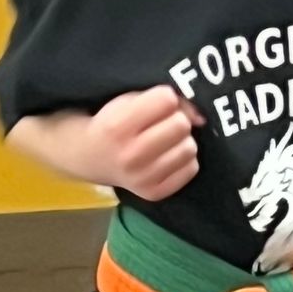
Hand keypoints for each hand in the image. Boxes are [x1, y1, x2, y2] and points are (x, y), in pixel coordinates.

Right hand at [85, 85, 201, 201]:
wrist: (91, 158)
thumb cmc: (114, 122)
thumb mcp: (129, 100)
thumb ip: (164, 99)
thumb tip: (201, 118)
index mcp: (118, 126)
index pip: (166, 100)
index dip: (165, 98)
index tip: (155, 104)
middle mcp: (129, 155)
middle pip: (181, 125)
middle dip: (176, 119)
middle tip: (163, 124)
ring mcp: (142, 178)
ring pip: (190, 148)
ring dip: (182, 140)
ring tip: (166, 141)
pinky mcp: (154, 193)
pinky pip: (191, 169)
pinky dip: (184, 160)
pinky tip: (167, 157)